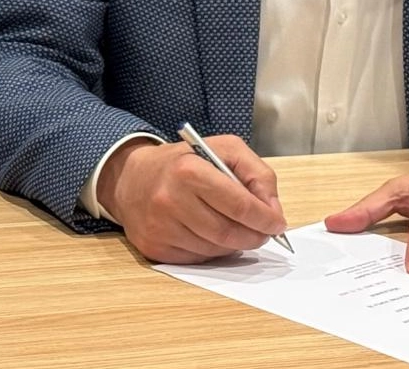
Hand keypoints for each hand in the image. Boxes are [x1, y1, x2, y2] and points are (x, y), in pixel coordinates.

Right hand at [97, 135, 287, 262]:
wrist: (131, 178)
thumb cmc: (182, 163)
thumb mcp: (223, 149)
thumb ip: (257, 173)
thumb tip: (273, 210)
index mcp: (188, 171)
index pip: (239, 205)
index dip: (265, 218)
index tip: (277, 223)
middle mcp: (170, 199)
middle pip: (229, 233)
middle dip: (255, 236)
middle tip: (263, 232)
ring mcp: (160, 227)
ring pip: (215, 250)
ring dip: (234, 244)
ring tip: (234, 229)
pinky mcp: (154, 247)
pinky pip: (197, 259)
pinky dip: (212, 251)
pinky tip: (209, 234)